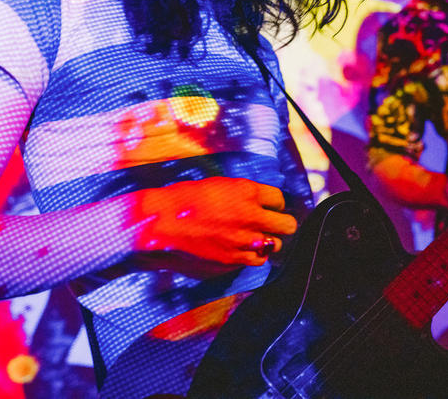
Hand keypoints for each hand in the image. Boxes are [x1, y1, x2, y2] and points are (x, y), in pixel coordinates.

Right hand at [131, 177, 297, 267]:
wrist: (160, 224)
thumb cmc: (182, 199)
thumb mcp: (217, 186)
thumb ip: (241, 194)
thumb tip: (254, 201)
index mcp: (247, 191)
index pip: (280, 199)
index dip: (274, 204)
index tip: (268, 207)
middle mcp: (251, 215)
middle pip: (287, 225)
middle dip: (281, 224)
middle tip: (271, 225)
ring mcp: (243, 240)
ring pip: (275, 245)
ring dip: (267, 242)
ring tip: (254, 239)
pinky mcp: (233, 260)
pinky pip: (257, 261)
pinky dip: (252, 256)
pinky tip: (241, 251)